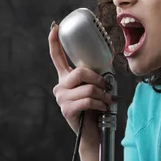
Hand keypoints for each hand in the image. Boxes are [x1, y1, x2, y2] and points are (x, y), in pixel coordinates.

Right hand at [48, 22, 114, 147]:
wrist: (93, 133)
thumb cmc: (95, 109)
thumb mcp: (93, 89)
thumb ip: (94, 78)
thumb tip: (105, 73)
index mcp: (65, 78)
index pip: (57, 56)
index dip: (54, 41)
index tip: (55, 26)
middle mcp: (60, 86)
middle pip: (80, 72)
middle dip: (97, 80)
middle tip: (105, 88)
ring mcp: (61, 98)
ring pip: (87, 88)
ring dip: (102, 95)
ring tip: (106, 101)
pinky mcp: (67, 110)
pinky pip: (87, 101)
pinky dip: (99, 104)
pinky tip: (101, 108)